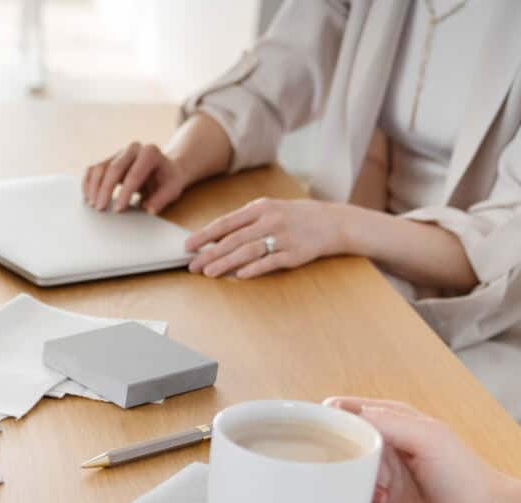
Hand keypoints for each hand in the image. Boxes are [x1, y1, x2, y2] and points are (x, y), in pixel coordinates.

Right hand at [83, 141, 191, 214]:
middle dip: (105, 190)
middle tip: (100, 208)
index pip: (134, 173)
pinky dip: (88, 183)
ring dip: (94, 187)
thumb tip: (149, 209)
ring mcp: (119, 153)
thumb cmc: (167, 180)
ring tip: (93, 205)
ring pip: (100, 168)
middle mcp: (133, 148)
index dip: (125, 192)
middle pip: (114, 168)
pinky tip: (88, 197)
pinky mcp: (109, 159)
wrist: (163, 170)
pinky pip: (93, 169)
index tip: (118, 210)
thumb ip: (162, 199)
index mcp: (150, 153)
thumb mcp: (172, 189)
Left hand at [187, 198, 345, 278]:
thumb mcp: (270, 209)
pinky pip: (270, 262)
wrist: (333, 222)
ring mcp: (283, 237)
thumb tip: (214, 237)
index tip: (187, 245)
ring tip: (208, 272)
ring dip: (226, 263)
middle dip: (209, 253)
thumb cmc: (294, 217)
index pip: (226, 222)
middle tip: (192, 265)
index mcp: (261, 207)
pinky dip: (254, 269)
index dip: (204, 235)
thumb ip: (244, 221)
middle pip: (233, 239)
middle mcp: (271, 220)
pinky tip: (239, 275)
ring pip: (248, 251)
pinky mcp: (295, 253)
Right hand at [323, 398, 498, 502]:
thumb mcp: (428, 437)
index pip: (341, 410)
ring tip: (376, 491)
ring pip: (338, 472)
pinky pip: (348, 499)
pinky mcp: (376, 500)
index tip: (320, 436)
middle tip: (351, 471)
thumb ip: (387, 420)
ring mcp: (377, 473)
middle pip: (334, 443)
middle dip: (335, 458)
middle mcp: (378, 443)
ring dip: (346, 483)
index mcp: (388, 419)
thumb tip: (341, 413)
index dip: (326, 419)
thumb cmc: (463, 473)